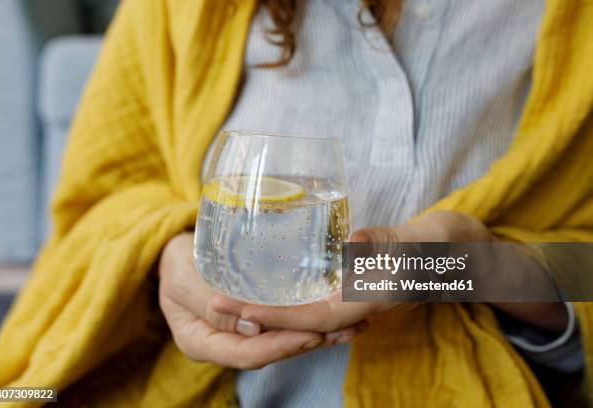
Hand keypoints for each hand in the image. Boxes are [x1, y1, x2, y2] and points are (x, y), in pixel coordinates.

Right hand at [158, 233, 364, 368]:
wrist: (172, 254)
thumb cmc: (174, 262)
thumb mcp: (184, 280)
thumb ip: (210, 304)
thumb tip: (253, 327)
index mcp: (203, 343)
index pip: (249, 354)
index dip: (282, 346)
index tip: (312, 335)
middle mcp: (225, 344)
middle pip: (272, 350)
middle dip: (309, 342)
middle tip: (346, 330)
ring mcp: (238, 333)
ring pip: (281, 339)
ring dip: (318, 334)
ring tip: (354, 326)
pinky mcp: (251, 319)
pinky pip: (281, 323)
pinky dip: (307, 319)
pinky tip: (335, 315)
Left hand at [213, 211, 567, 333]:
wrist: (461, 252)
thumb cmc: (445, 245)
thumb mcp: (422, 241)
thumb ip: (389, 245)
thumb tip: (349, 244)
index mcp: (370, 301)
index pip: (310, 316)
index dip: (270, 315)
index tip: (232, 309)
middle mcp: (356, 306)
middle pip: (298, 320)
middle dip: (255, 315)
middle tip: (211, 302)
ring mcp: (354, 299)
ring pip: (303, 314)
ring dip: (266, 309)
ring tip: (229, 299)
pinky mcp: (354, 288)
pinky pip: (315, 301)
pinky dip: (287, 300)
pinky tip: (268, 291)